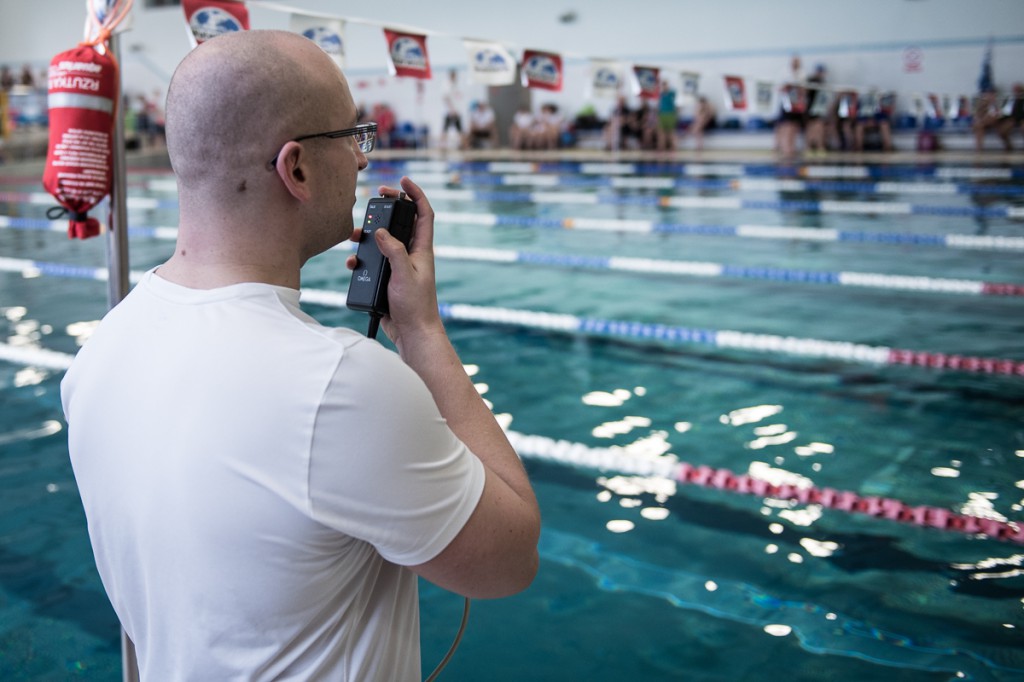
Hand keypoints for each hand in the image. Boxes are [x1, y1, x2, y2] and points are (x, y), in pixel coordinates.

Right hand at [358, 176, 443, 353]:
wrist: (412, 334)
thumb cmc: (415, 307)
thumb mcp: (405, 275)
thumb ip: (394, 251)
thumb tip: (380, 232)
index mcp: (422, 250)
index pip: (424, 214)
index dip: (416, 194)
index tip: (403, 180)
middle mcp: (412, 255)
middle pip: (400, 223)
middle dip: (388, 209)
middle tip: (375, 198)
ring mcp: (400, 266)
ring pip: (383, 242)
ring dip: (369, 236)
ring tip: (355, 235)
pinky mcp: (388, 279)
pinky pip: (374, 262)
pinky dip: (362, 259)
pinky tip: (353, 264)